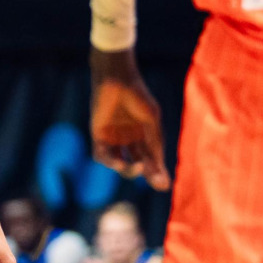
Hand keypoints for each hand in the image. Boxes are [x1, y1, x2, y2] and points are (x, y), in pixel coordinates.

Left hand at [90, 47, 170, 189]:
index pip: (151, 159)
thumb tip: (159, 166)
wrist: (117, 78)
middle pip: (138, 163)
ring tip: (137, 168)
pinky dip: (110, 162)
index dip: (157, 173)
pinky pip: (101, 155)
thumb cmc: (137, 96)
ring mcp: (113, 138)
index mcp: (143, 135)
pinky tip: (120, 163)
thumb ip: (155, 142)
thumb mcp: (151, 120)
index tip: (164, 185)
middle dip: (147, 174)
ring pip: (120, 163)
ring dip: (128, 170)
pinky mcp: (98, 135)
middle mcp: (128, 139)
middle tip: (156, 182)